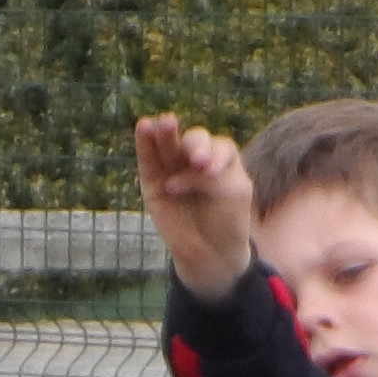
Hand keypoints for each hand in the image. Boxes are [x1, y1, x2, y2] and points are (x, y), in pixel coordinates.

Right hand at [133, 115, 256, 301]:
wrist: (211, 253)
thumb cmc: (228, 221)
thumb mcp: (234, 192)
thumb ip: (213, 173)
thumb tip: (178, 170)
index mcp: (221, 159)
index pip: (219, 147)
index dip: (216, 156)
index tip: (213, 174)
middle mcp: (196, 160)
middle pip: (194, 141)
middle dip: (194, 144)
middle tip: (195, 158)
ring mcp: (173, 169)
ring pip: (169, 145)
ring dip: (166, 132)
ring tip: (165, 123)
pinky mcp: (153, 182)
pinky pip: (148, 159)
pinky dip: (145, 143)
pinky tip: (144, 127)